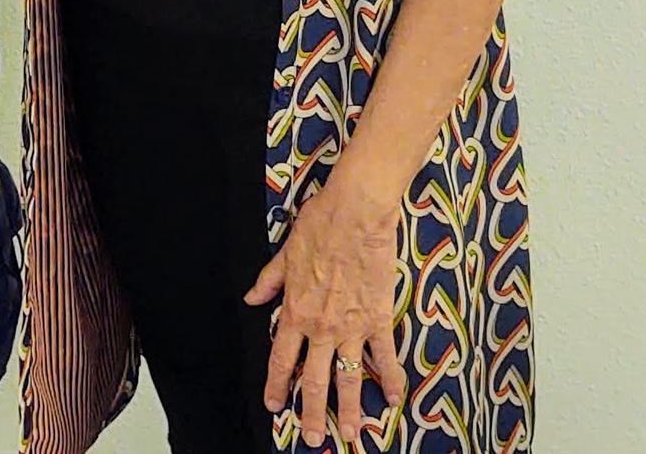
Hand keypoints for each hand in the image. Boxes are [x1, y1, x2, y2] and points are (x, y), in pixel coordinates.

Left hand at [246, 179, 405, 446]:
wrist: (354, 213)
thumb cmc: (318, 227)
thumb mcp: (282, 255)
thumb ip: (268, 283)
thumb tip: (250, 300)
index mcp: (294, 311)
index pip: (280, 358)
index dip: (276, 384)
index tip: (274, 405)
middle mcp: (320, 326)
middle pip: (313, 378)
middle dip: (311, 412)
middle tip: (311, 437)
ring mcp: (351, 326)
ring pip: (348, 377)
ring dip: (349, 408)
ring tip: (350, 434)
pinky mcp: (379, 318)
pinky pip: (385, 357)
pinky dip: (391, 379)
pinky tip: (395, 400)